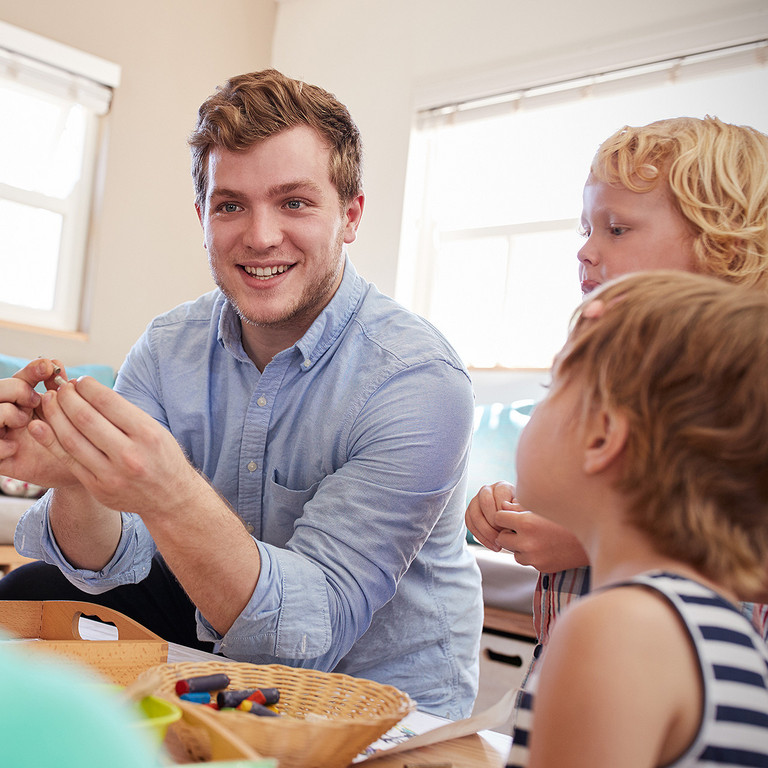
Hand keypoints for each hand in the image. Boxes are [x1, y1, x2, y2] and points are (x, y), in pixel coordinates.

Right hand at [0, 358, 79, 486]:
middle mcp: (10, 416)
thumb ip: (62, 390)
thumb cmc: (77, 440)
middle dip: (16, 389)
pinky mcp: (0, 459)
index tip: (49, 368)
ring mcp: (3, 436)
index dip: (31, 370)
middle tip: (36, 399)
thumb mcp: (70, 414)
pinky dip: (0, 444)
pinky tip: (15, 448)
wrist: (83, 471)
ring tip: (26, 422)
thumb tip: (55, 364)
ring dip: (5, 413)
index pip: (21, 378)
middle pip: (0, 389)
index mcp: (27, 403)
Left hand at [28, 375, 200, 516]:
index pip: (108, 402)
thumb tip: (90, 391)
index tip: (80, 381)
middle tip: (61, 387)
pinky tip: (39, 425)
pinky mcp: (98, 488)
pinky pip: (68, 460)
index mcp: (147, 434)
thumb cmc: (162, 457)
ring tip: (49, 400)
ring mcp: (112, 474)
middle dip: (67, 398)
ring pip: (72, 439)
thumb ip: (125, 414)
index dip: (88, 387)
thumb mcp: (155, 430)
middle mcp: (129, 455)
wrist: (170, 497)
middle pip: (86, 419)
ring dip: (55, 415)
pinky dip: (50, 441)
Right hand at [465, 481, 521, 549]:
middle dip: (494, 522)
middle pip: (485, 503)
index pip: (499, 496)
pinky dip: (480, 537)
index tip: (511, 526)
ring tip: (498, 544)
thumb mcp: (525, 510)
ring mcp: (476, 500)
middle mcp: (487, 490)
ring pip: (474, 514)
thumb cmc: (523, 515)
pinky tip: (491, 545)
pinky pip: (469, 524)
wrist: (517, 521)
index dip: (505, 513)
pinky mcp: (470, 512)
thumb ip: (519, 508)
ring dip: (486, 532)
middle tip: (503, 535)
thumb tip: (507, 509)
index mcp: (502, 487)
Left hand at [494, 506, 588, 571]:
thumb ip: (519, 506)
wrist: (595, 535)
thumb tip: (502, 506)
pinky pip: (527, 560)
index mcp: (526, 523)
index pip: (498, 518)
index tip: (512, 513)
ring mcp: (534, 557)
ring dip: (519, 545)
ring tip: (536, 536)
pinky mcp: (541, 567)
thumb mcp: (543, 506)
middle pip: (501, 538)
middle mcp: (527, 542)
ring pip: (513, 552)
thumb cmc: (567, 514)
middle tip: (522, 526)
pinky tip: (545, 545)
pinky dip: (531, 554)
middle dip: (508, 532)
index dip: (504, 515)